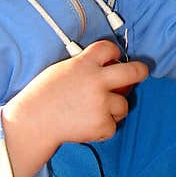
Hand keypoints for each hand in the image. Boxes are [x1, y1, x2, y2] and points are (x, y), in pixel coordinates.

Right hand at [2, 40, 148, 176]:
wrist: (34, 122)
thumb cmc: (43, 96)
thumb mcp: (62, 70)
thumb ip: (84, 67)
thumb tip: (106, 70)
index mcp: (85, 64)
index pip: (109, 49)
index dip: (114, 53)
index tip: (114, 58)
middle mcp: (97, 81)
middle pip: (132, 72)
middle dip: (140, 71)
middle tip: (141, 73)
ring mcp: (102, 103)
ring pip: (123, 105)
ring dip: (114, 108)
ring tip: (94, 111)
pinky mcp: (102, 124)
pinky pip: (113, 125)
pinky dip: (103, 128)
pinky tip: (86, 125)